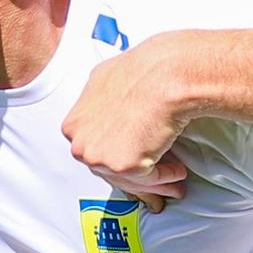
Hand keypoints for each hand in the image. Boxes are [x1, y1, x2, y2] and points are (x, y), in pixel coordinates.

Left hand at [64, 39, 193, 206]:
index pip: (95, 151)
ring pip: (129, 178)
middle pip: (109, 170)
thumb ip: (99, 103)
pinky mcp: (122, 166)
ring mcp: (99, 157)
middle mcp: (81, 144)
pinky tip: (179, 171)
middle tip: (156, 178)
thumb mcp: (104, 81)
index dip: (119, 156)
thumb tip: (109, 113)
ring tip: (175, 178)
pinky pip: (148, 178)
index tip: (135, 160)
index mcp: (73, 126)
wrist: (162, 77)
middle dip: (135, 175)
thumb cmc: (142, 73)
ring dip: (155, 179)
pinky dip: (166, 177)